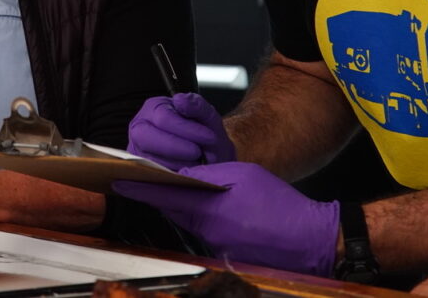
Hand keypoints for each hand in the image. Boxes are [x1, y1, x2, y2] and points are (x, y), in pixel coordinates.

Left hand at [113, 162, 338, 276]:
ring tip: (199, 191)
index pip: (163, 196)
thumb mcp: (241, 175)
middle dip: (162, 194)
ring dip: (187, 206)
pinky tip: (223, 211)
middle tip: (149, 178)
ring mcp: (215, 245)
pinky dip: (206, 218)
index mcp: (207, 209)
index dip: (139, 187)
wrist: (308, 239)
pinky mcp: (225, 253)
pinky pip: (206, 231)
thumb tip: (183, 174)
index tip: (119, 180)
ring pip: (190, 220)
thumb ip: (208, 174)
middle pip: (174, 209)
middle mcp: (206, 231)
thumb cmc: (279, 204)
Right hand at [128, 93, 234, 169]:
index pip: (164, 118)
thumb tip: (180, 100)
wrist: (209, 158)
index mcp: (155, 108)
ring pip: (150, 158)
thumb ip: (197, 105)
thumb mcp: (207, 117)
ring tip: (196, 161)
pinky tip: (187, 169)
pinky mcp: (141, 168)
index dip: (187, 129)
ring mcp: (137, 149)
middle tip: (198, 152)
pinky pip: (152, 174)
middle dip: (176, 148)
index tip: (210, 137)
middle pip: (147, 137)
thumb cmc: (204, 136)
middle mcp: (140, 127)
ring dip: (178, 162)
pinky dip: (173, 174)